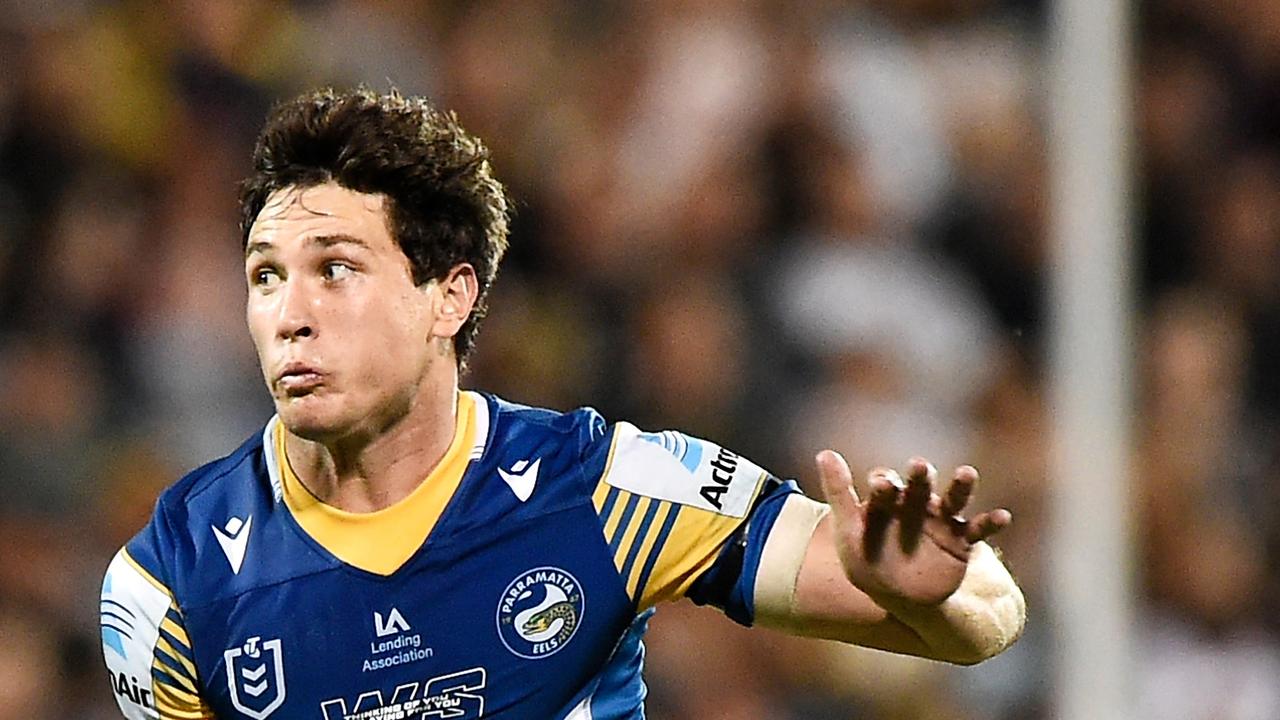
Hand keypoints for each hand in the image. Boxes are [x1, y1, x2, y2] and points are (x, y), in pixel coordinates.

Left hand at [817, 450, 1010, 607]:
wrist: (909, 604)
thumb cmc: (870, 568)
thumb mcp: (849, 535)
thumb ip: (839, 495)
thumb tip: (824, 452)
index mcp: (886, 503)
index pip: (884, 487)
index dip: (883, 486)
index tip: (880, 485)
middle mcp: (914, 505)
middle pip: (918, 486)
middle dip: (919, 478)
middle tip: (919, 467)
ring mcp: (940, 521)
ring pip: (953, 498)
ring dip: (960, 486)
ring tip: (967, 473)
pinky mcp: (962, 541)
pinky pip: (978, 529)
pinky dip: (990, 523)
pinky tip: (1003, 516)